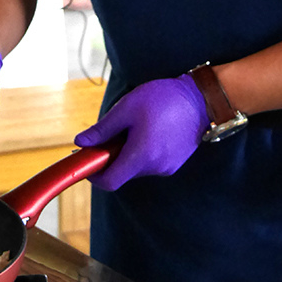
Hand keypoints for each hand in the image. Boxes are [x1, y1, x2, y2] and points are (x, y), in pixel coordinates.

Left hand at [74, 76, 208, 189]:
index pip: (110, 182)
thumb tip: (81, 142)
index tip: (87, 161)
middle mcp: (155, 168)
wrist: (201, 99)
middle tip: (113, 132)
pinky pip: (151, 162)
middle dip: (112, 156)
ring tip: (136, 126)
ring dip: (129, 152)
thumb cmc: (163, 99)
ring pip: (137, 167)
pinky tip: (150, 129)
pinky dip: (143, 151)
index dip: (93, 175)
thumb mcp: (126, 108)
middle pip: (123, 173)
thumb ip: (102, 129)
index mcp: (141, 156)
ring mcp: (168, 167)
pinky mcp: (175, 163)